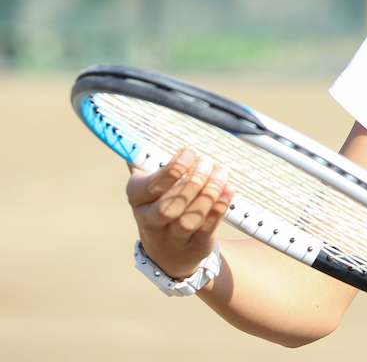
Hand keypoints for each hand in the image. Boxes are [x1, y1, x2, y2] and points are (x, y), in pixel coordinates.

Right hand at [127, 147, 233, 279]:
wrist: (168, 250)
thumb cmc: (160, 200)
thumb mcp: (151, 177)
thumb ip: (152, 150)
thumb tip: (157, 118)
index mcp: (137, 197)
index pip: (151, 186)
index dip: (172, 170)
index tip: (190, 152)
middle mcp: (150, 219)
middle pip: (170, 205)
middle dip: (192, 182)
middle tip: (208, 163)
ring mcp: (171, 237)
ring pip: (189, 218)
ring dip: (209, 194)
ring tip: (222, 173)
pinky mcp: (193, 245)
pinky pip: (207, 227)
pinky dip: (219, 207)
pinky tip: (228, 189)